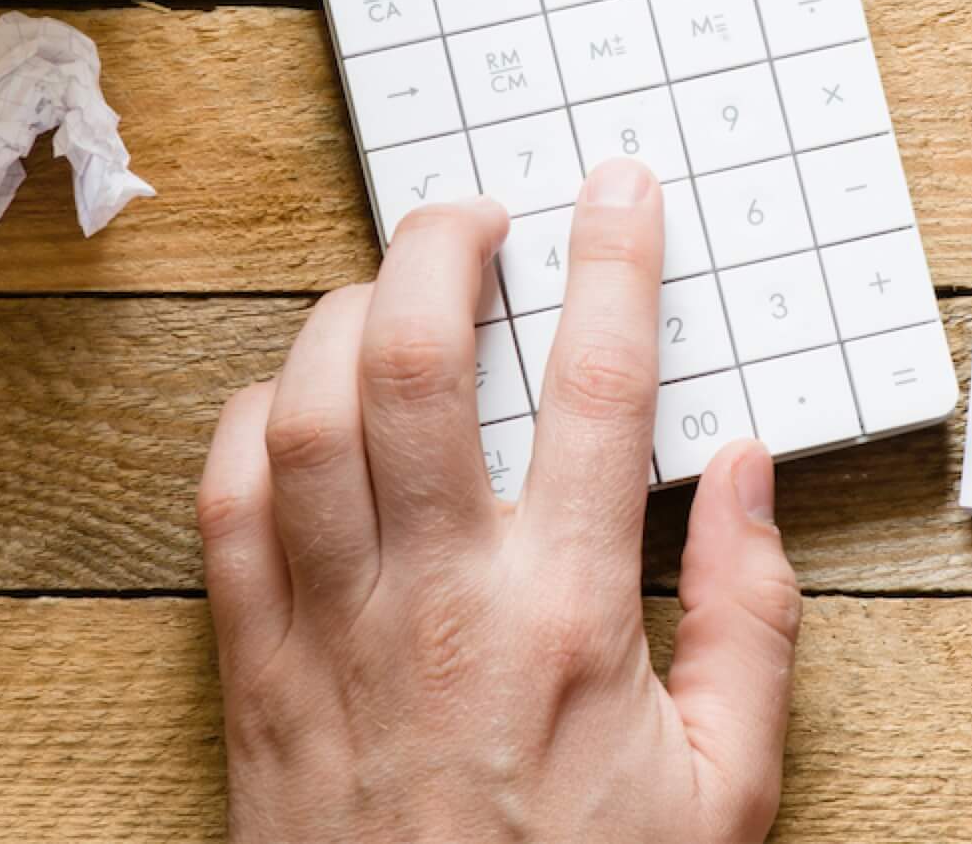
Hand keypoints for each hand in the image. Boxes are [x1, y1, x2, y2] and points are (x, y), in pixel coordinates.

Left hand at [198, 159, 799, 843]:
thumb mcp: (728, 789)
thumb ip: (750, 617)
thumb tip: (749, 472)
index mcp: (568, 616)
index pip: (599, 387)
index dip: (613, 261)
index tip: (618, 188)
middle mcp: (438, 598)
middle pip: (409, 362)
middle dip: (439, 248)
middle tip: (476, 213)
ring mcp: (327, 632)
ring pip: (300, 412)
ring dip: (338, 315)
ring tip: (387, 289)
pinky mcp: (251, 675)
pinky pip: (221, 507)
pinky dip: (247, 424)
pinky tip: (291, 403)